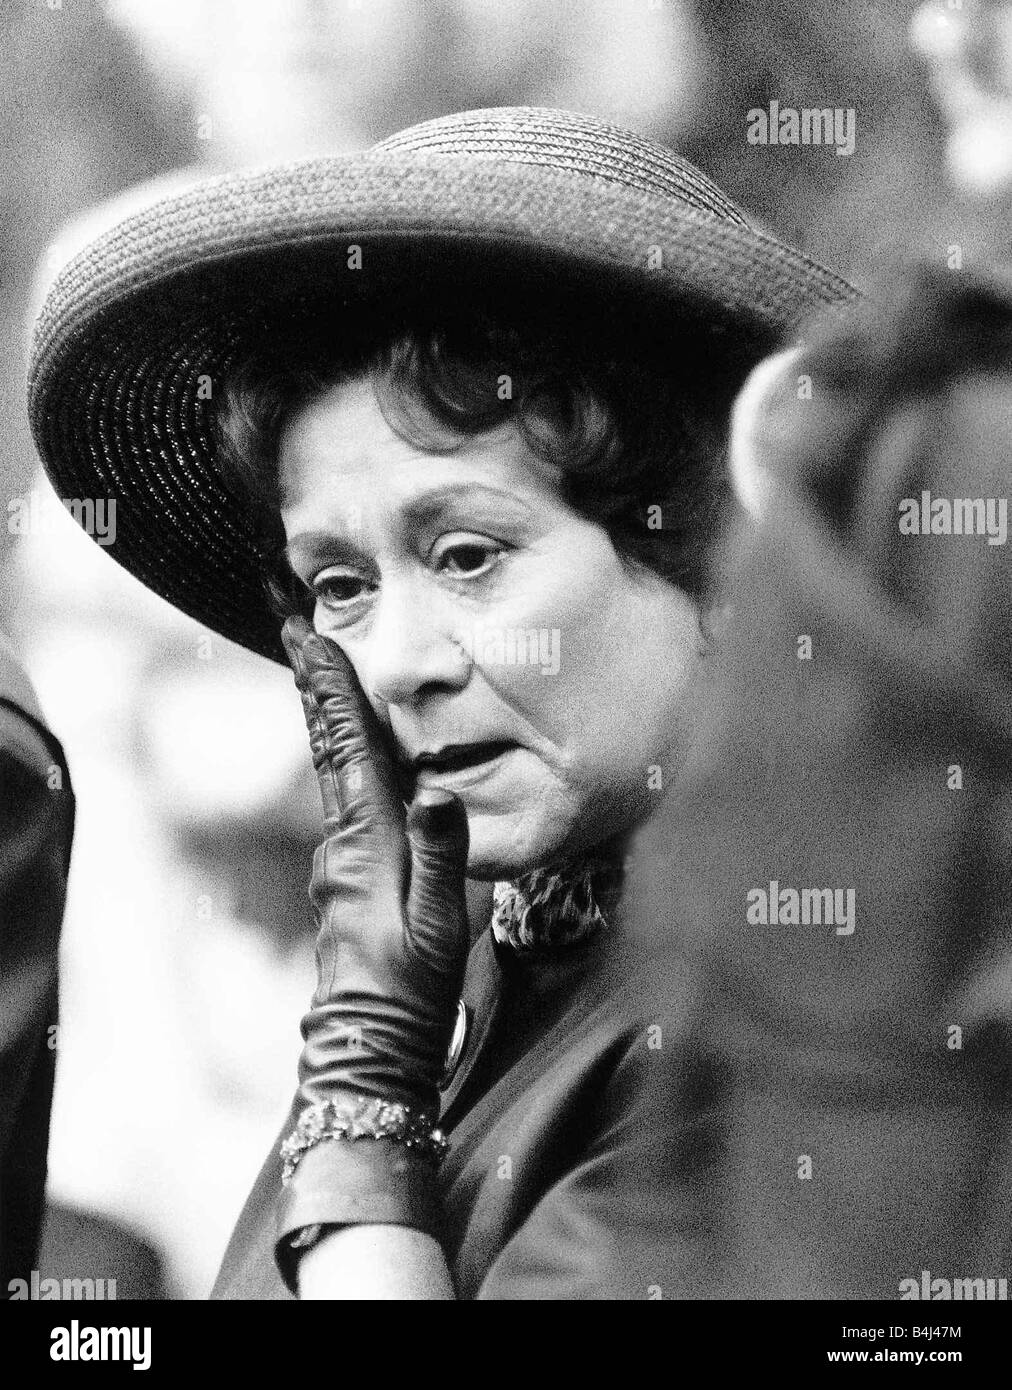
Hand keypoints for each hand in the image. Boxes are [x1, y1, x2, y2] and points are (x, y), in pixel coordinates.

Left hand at [281, 614, 470, 1119]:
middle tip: (301, 634)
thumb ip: (441, 855)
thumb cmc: (410, 991)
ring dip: (331, 722)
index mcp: (365, 842)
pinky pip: (347, 804)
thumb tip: (435, 790)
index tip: (310, 636)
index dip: (331, 689)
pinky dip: (347, 764)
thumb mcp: (440, 924)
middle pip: (329, 749)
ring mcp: (341, 864)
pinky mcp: (348, 884)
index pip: (346, 747)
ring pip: (336, 774)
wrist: (368, 1051)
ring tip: (327, 679)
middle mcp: (343, 844)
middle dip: (318, 689)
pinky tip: (361, 764)